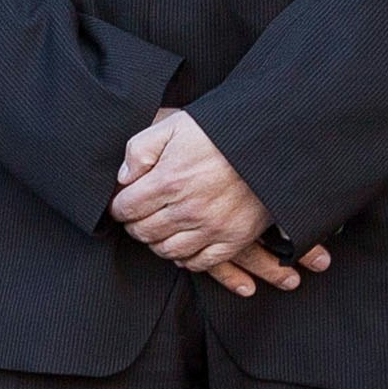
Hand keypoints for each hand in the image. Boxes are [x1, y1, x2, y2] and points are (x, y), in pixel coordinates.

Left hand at [113, 109, 323, 293]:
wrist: (268, 140)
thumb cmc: (218, 131)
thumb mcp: (173, 126)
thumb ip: (140, 150)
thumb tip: (123, 178)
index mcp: (168, 181)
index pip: (126, 209)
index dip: (119, 207)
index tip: (123, 203)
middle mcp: (188, 209)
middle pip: (143, 232)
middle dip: (135, 225)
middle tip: (139, 217)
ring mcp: (212, 227)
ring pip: (168, 251)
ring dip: (157, 242)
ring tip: (159, 229)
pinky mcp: (234, 238)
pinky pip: (200, 262)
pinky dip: (186, 258)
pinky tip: (183, 244)